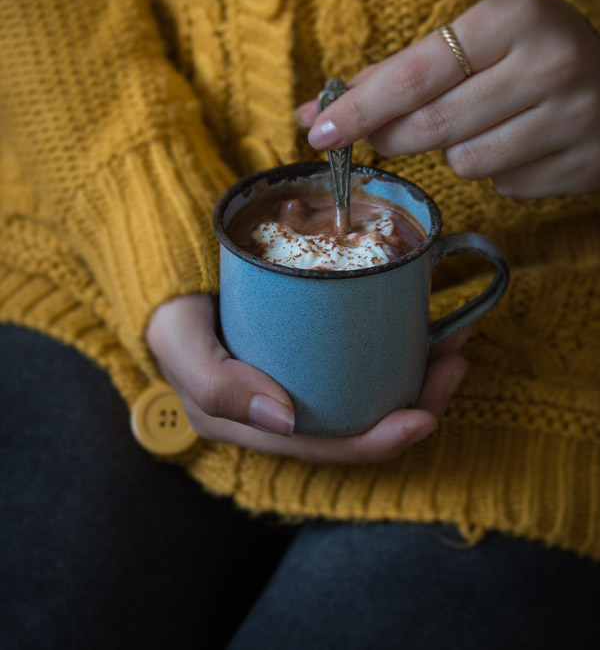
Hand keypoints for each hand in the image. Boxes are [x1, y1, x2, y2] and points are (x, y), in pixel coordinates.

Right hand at [145, 293, 468, 463]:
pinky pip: (363, 363)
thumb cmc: (173, 318)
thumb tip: (285, 418)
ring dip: (419, 375)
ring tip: (454, 340)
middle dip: (419, 404)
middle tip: (455, 359)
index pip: (328, 448)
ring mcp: (303, 387)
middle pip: (363, 425)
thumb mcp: (181, 344)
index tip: (425, 417)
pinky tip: (426, 326)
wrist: (169, 288)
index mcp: (259, 427)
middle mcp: (287, 416)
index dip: (380, 442)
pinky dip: (400, 348)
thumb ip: (218, 384)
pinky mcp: (312, 358)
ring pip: (370, 395)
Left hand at [298, 0, 599, 197]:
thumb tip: (316, 113)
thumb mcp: (476, 38)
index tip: (317, 131)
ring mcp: (572, 118)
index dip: (360, 109)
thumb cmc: (531, 53)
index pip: (414, 75)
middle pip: (431, 127)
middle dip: (393, 136)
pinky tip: (523, 142)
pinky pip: (505, 184)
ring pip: (465, 162)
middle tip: (382, 135)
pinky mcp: (583, 163)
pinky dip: (498, 168)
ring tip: (486, 122)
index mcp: (514, 18)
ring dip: (456, 151)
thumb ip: (399, 72)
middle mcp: (548, 64)